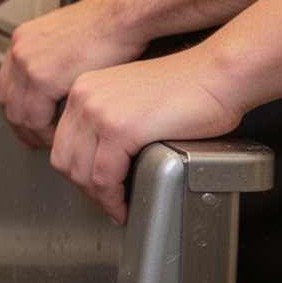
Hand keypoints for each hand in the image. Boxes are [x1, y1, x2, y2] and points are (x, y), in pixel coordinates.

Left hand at [0, 0, 148, 149]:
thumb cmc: (108, 26)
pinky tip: (59, 136)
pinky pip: (34, 116)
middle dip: (19, 125)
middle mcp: (19, 50)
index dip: (15, 108)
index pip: (7, 84)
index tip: (24, 124)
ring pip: (18, 112)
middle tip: (32, 140)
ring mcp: (27, 63)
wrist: (123, 15)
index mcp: (23, 40)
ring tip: (50, 142)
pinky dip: (44, 131)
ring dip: (32, 132)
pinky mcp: (42, 77)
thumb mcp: (67, 39)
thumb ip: (53, 59)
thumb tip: (53, 82)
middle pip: (7, 100)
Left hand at [51, 54, 241, 224]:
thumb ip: (111, 119)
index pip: (62, 142)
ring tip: (118, 208)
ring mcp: (98, 111)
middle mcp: (84, 96)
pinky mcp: (119, 128)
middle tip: (108, 203)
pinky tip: (125, 206)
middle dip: (85, 189)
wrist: (218, 74)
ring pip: (82, 173)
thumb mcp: (132, 98)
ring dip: (99, 199)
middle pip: (65, 160)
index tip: (94, 187)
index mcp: (84, 88)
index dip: (77, 173)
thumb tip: (102, 155)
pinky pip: (105, 177)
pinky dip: (113, 199)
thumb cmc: (190, 87)